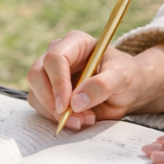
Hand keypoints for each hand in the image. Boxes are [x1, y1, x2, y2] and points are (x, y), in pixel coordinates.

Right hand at [27, 31, 163, 130]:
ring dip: (55, 113)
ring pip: (36, 93)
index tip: (66, 105)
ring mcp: (51, 74)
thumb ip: (102, 86)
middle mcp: (58, 55)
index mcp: (75, 43)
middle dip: (52, 101)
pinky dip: (56, 118)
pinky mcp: (50, 92)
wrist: (128, 90)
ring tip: (84, 120)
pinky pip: (41, 107)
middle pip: (37, 75)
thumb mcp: (122, 78)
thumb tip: (76, 102)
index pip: (55, 58)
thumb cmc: (127, 76)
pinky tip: (80, 120)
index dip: (57, 82)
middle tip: (74, 119)